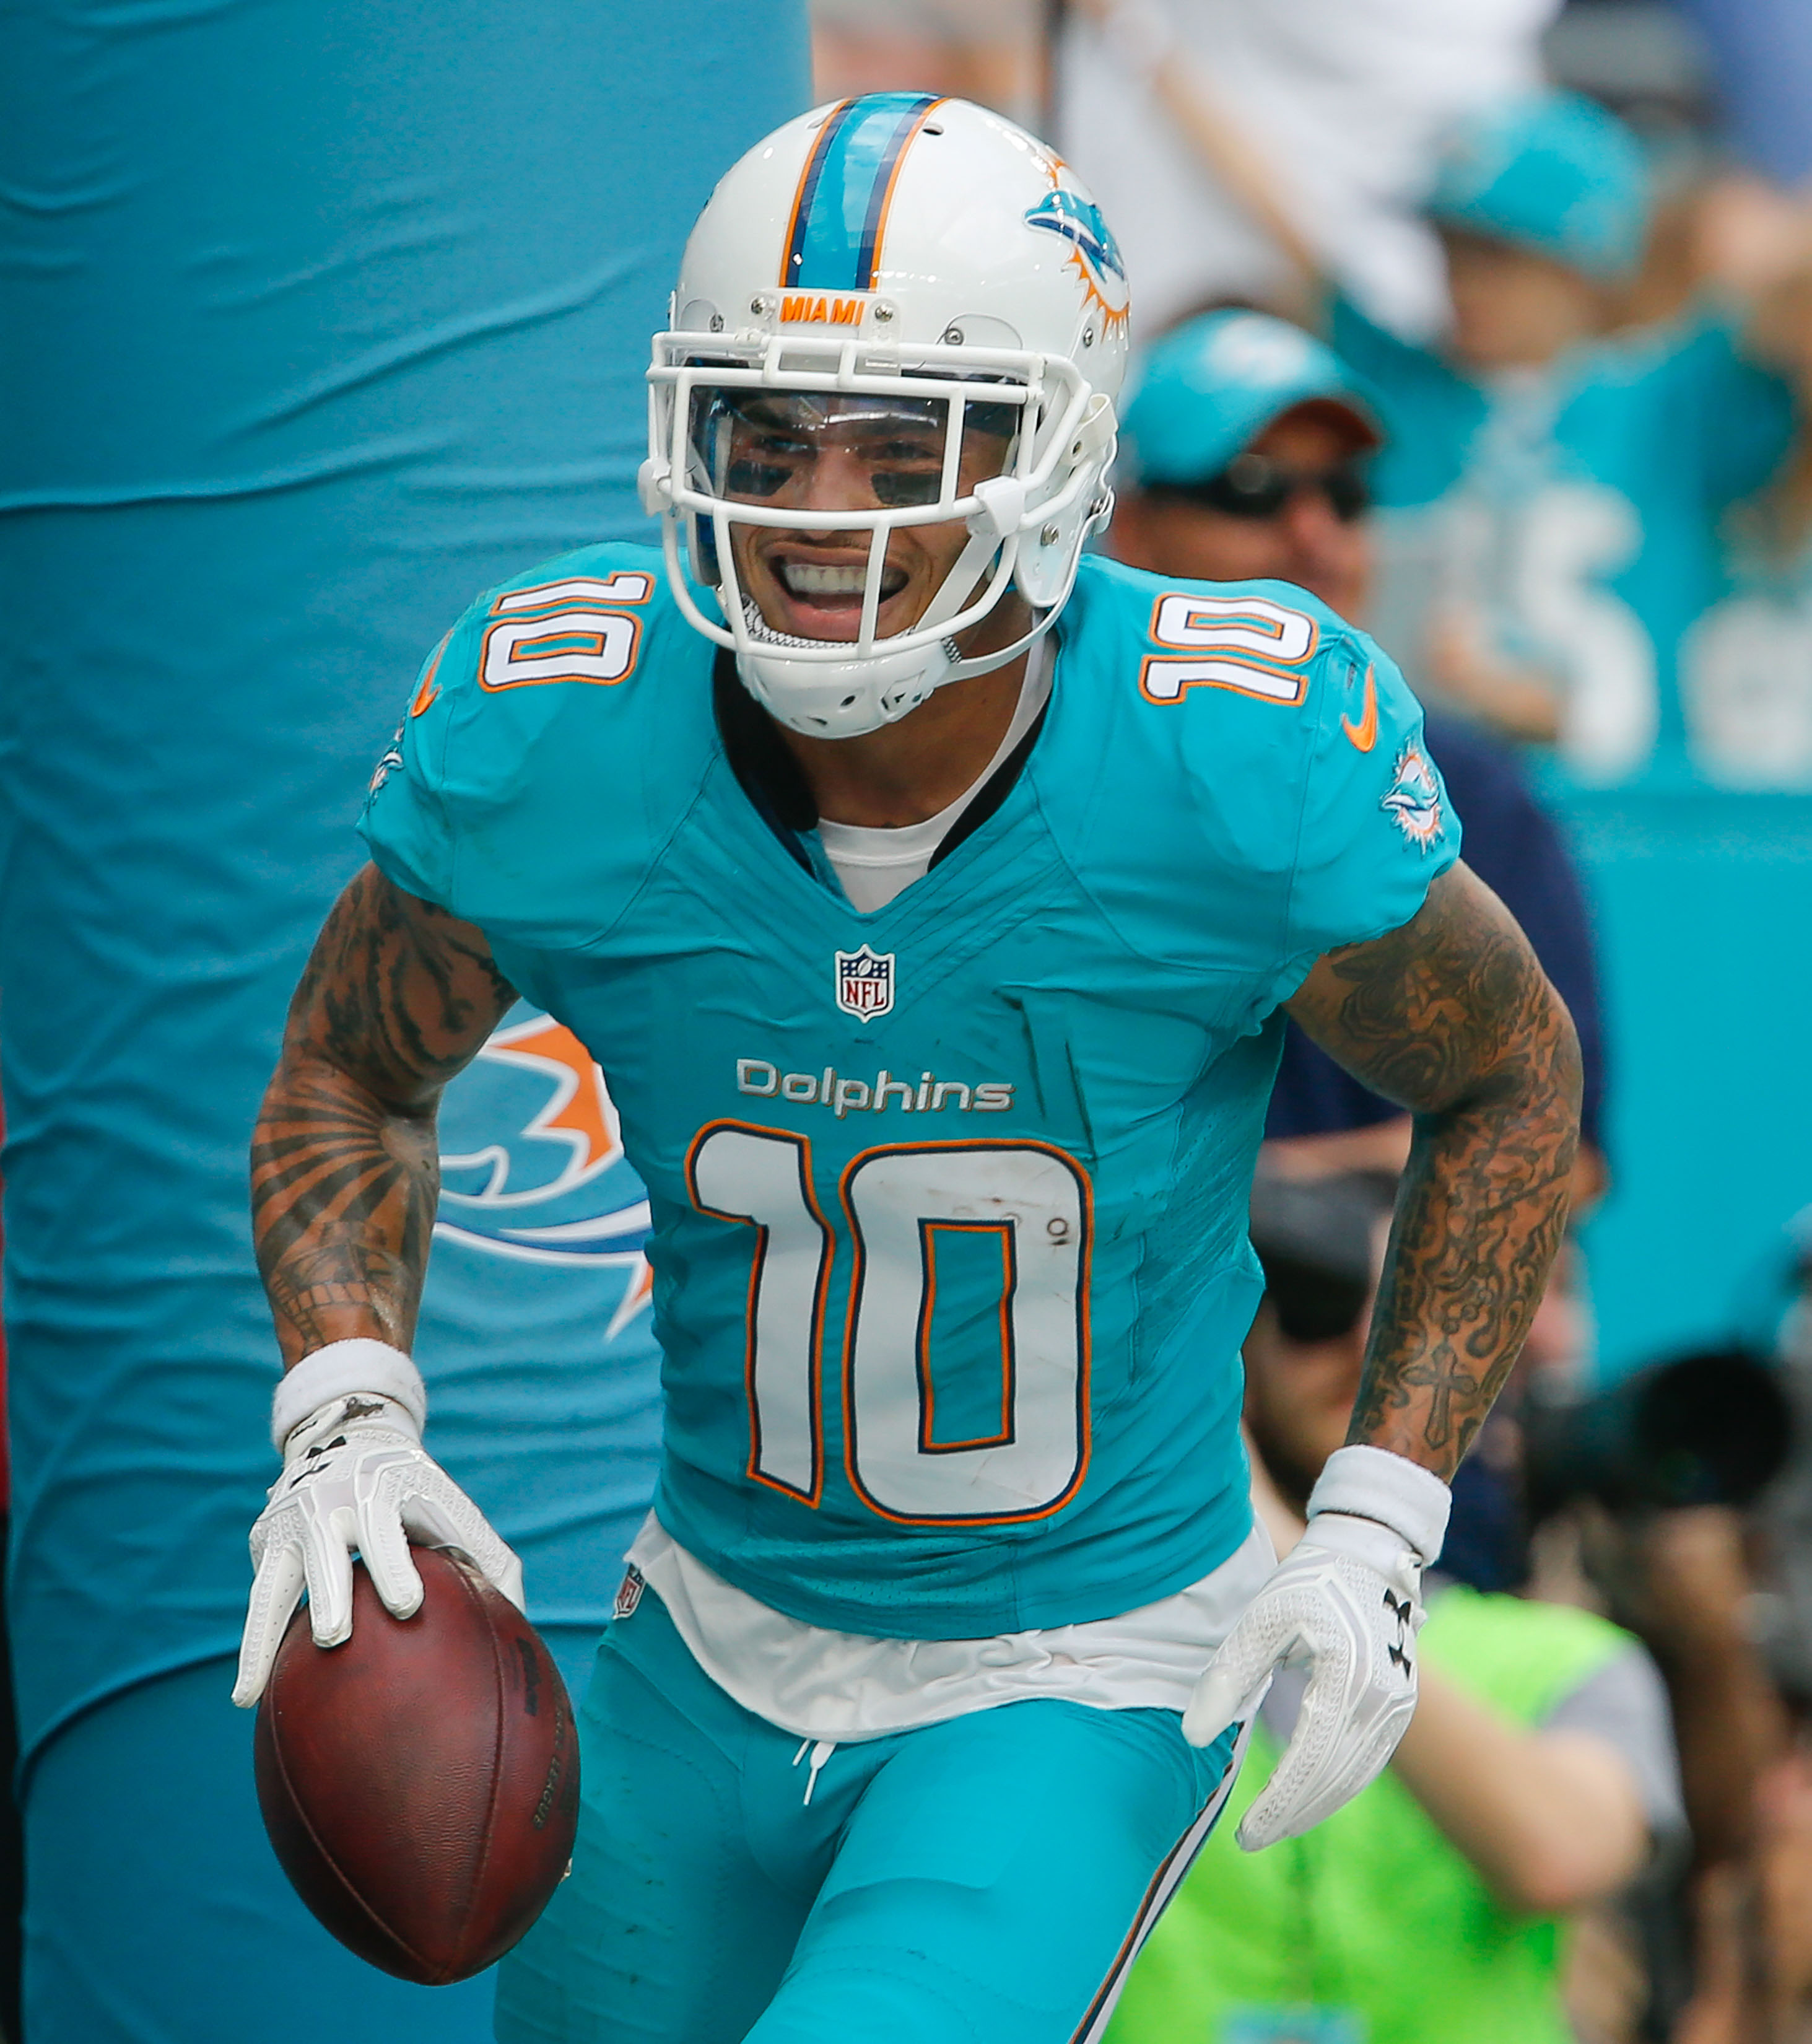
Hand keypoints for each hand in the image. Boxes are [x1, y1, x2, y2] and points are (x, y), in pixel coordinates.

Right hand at [232, 1389, 523, 1707]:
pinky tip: (249, 1696)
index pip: (386, 1527)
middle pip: (324, 1550)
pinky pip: (259, 1599)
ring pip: (274, 1581)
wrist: (348, 1438)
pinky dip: (253, 1644)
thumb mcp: (450, 1507)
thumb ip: (488, 1557)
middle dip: (329, 1592)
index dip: (394, 1563)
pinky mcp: (265, 1542)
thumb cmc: (415, 1491)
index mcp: (381, 1490)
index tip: (407, 1605)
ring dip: (264, 1635)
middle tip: (334, 1636)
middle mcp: (329, 1502)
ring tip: (255, 1693)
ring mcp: (290, 1522)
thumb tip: (520, 1622)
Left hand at [1184, 1511, 1423, 1849]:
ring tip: (1272, 1825)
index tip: (1244, 1834)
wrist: (1369, 1555)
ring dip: (1315, 1807)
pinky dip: (1336, 1786)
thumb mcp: (1261, 1619)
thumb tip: (1190, 1735)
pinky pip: (1367, 1761)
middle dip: (1292, 1816)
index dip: (1277, 1806)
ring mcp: (1397, 1708)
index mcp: (1346, 1680)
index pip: (1309, 1763)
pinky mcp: (1399, 1708)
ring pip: (1354, 1777)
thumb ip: (1228, 1676)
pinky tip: (1307, 1796)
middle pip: (1334, 1780)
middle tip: (1250, 1839)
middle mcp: (1381, 1703)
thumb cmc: (1309, 1582)